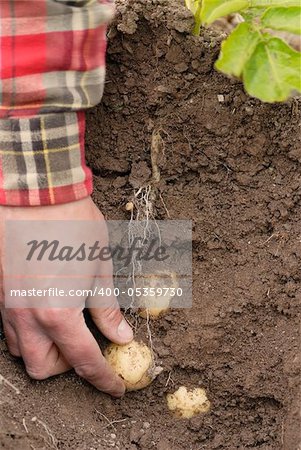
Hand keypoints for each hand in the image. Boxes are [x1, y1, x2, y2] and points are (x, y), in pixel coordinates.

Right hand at [0, 197, 132, 396]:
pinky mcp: (0, 294)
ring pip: (22, 352)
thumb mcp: (100, 270)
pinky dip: (29, 334)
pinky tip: (46, 313)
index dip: (103, 379)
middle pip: (42, 368)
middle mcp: (29, 318)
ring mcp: (9, 307)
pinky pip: (10, 330)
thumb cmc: (74, 228)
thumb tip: (121, 336)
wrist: (37, 194)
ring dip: (46, 351)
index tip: (116, 388)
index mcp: (59, 314)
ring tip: (66, 329)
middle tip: (86, 348)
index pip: (84, 361)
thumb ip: (107, 310)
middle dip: (67, 368)